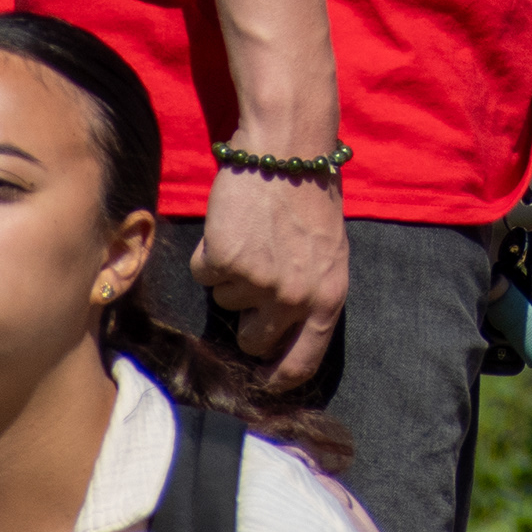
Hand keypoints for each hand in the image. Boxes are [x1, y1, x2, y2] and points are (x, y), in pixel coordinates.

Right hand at [193, 163, 350, 390]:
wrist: (287, 149)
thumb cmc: (309, 196)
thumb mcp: (328, 254)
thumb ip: (309, 296)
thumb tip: (280, 336)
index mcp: (328, 299)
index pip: (301, 362)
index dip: (277, 378)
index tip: (263, 382)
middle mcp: (294, 299)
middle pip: (252, 340)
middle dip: (245, 317)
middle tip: (252, 276)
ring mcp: (258, 282)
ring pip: (225, 301)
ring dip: (231, 273)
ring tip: (251, 233)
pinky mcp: (224, 261)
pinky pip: (203, 273)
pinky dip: (209, 252)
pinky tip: (231, 224)